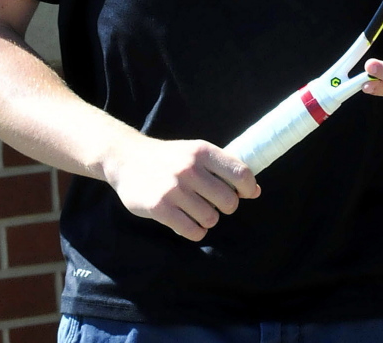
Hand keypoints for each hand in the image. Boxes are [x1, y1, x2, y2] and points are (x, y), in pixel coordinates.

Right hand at [103, 135, 259, 240]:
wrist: (127, 159)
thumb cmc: (170, 158)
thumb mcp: (197, 153)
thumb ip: (224, 169)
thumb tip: (255, 191)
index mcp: (203, 151)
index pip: (240, 173)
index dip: (248, 188)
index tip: (245, 194)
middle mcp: (190, 168)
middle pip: (228, 201)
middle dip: (226, 207)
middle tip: (215, 204)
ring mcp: (174, 188)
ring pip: (211, 219)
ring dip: (207, 220)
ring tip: (197, 211)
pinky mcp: (159, 207)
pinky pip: (192, 230)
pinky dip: (195, 231)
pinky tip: (188, 222)